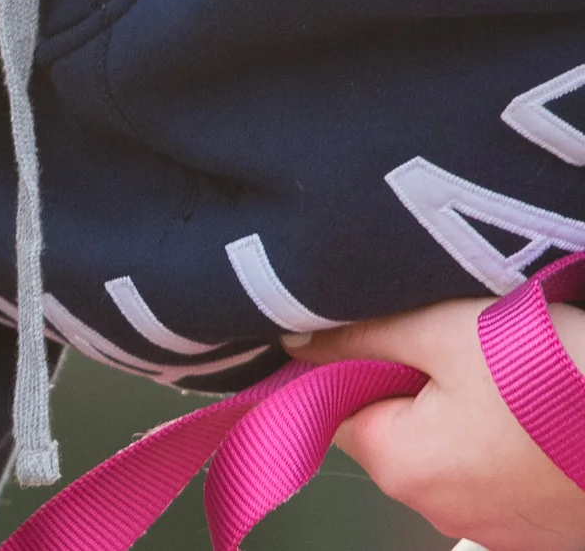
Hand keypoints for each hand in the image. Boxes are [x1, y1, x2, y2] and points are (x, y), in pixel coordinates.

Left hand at [286, 297, 584, 550]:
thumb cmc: (568, 379)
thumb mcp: (450, 332)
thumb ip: (364, 336)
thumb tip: (297, 338)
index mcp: (403, 466)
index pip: (334, 406)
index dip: (353, 359)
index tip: (388, 327)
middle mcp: (443, 511)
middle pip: (394, 428)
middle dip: (416, 380)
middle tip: (469, 340)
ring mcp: (503, 527)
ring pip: (454, 448)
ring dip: (470, 406)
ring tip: (520, 369)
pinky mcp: (548, 526)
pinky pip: (505, 472)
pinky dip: (515, 436)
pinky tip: (548, 403)